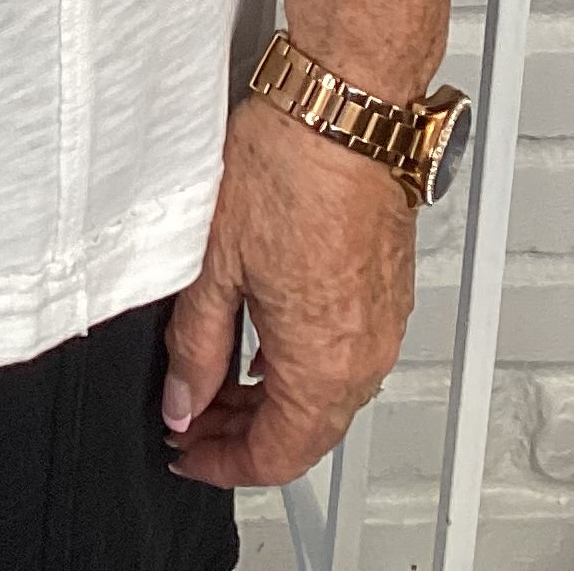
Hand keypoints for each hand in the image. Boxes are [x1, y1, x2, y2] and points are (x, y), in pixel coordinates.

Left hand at [162, 97, 413, 487]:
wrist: (341, 109)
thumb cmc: (287, 166)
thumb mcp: (213, 261)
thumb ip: (195, 345)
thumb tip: (185, 400)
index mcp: (323, 362)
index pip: (277, 455)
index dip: (223, 463)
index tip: (187, 451)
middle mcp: (366, 354)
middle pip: (306, 432)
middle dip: (244, 435)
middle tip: (193, 416)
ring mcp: (384, 322)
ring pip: (329, 395)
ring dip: (274, 400)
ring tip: (218, 377)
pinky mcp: (388, 290)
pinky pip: (348, 355)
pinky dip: (303, 364)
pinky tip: (266, 338)